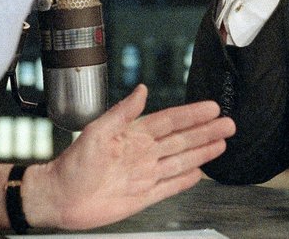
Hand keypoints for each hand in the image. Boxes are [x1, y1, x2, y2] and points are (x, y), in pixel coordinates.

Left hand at [21, 84, 234, 229]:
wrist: (60, 197)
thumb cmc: (72, 164)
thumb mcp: (96, 131)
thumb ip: (122, 112)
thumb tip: (141, 89)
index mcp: (133, 135)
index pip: (170, 121)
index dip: (192, 114)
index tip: (211, 107)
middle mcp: (143, 153)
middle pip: (182, 140)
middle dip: (206, 131)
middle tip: (228, 123)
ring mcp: (145, 175)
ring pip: (181, 161)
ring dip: (202, 152)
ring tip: (222, 143)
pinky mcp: (143, 196)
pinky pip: (170, 186)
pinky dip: (185, 180)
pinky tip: (199, 172)